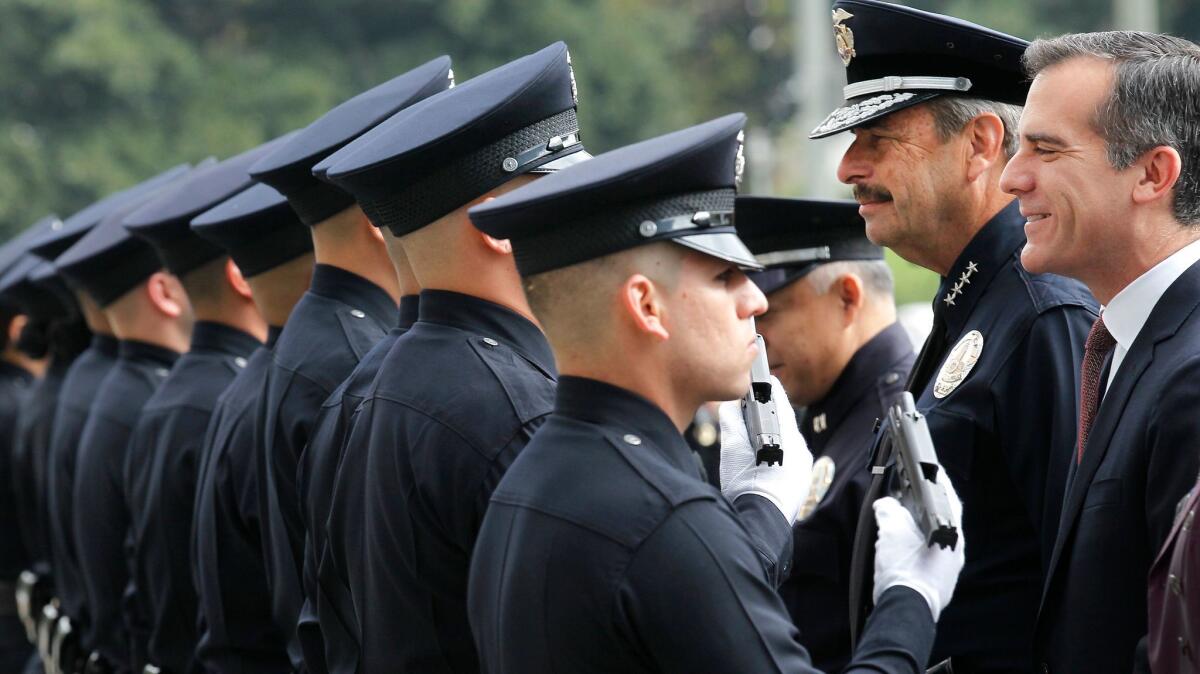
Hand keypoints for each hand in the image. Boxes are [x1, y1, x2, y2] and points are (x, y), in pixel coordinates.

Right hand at [717, 376, 811, 523]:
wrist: (760, 525)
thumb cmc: (746, 487)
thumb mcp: (732, 449)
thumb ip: (732, 421)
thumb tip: (731, 404)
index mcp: (788, 436)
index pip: (779, 401)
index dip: (767, 389)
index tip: (758, 379)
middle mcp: (801, 448)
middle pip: (782, 421)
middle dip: (766, 413)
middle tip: (749, 405)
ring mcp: (803, 466)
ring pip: (785, 440)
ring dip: (770, 433)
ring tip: (751, 432)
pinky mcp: (800, 481)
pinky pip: (788, 457)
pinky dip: (775, 451)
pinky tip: (761, 456)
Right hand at [872, 468, 964, 620]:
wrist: (905, 608)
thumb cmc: (904, 569)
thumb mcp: (891, 532)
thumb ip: (888, 511)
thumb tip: (885, 505)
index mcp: (951, 534)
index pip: (948, 499)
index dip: (938, 482)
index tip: (931, 470)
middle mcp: (955, 550)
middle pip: (941, 519)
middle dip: (924, 506)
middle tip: (909, 495)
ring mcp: (948, 568)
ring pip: (933, 538)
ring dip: (918, 527)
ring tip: (899, 519)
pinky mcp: (937, 582)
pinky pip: (928, 555)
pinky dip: (915, 544)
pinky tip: (900, 546)